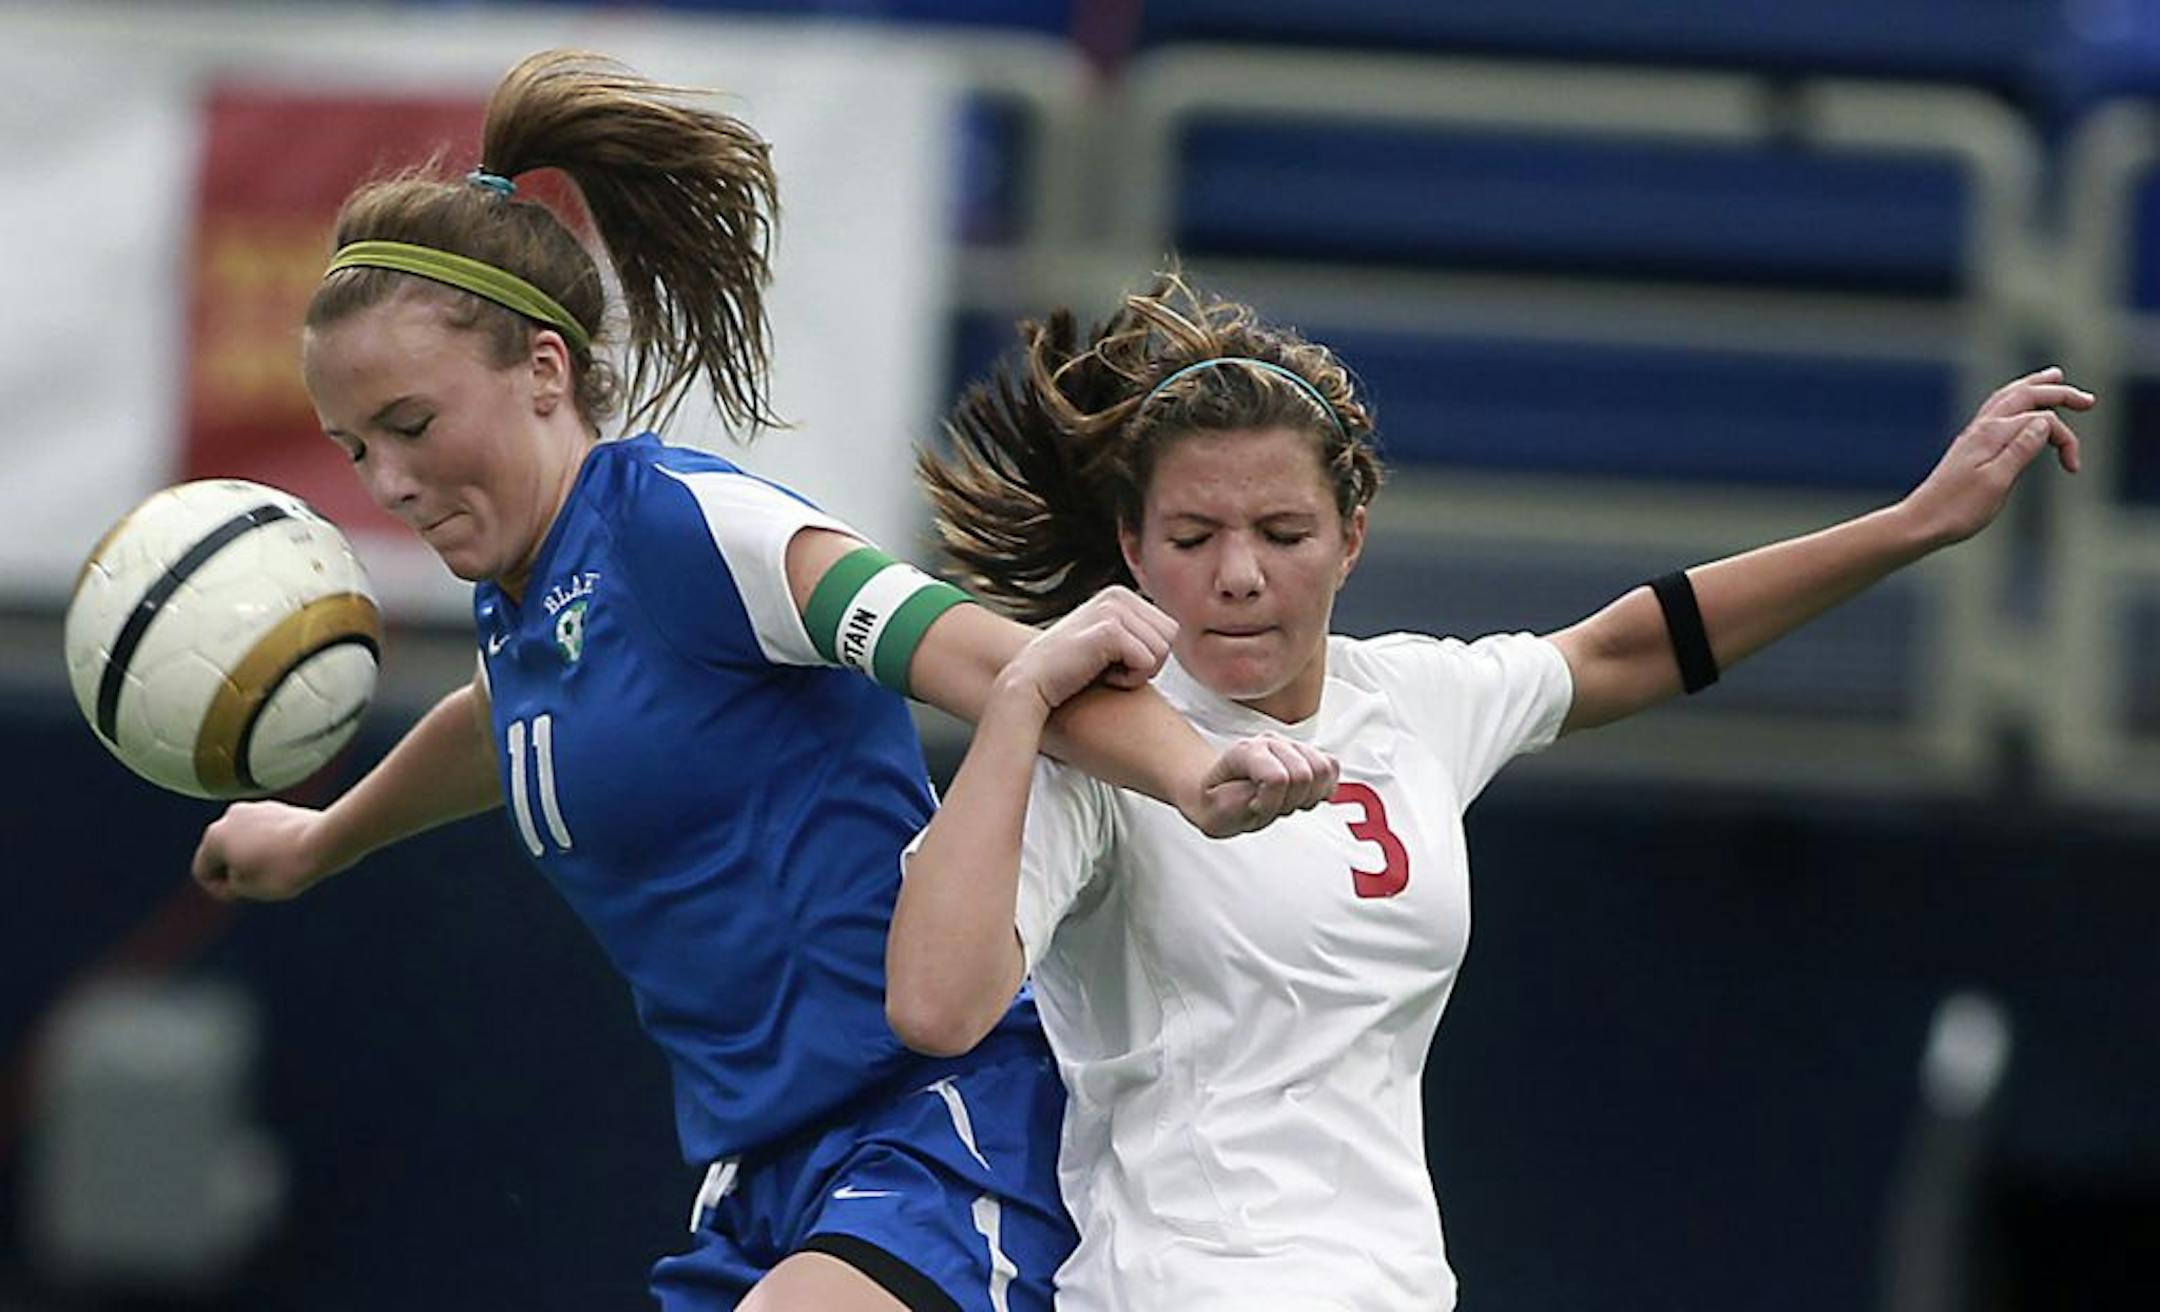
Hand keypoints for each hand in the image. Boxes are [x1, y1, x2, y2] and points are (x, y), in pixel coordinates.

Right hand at [192, 800, 345, 901]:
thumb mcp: (247, 889)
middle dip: (238, 871)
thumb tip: (234, 871)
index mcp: (213, 836)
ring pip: (246, 842)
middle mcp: (230, 816)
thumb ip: (229, 882)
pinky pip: (267, 834)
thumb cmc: (283, 869)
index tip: (246, 895)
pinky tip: (291, 856)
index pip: (203, 872)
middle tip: (264, 882)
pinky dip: (273, 847)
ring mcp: (256, 808)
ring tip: (280, 868)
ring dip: (256, 858)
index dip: (221, 890)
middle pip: (224, 854)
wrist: (324, 842)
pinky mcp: (280, 808)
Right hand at [998, 585, 1176, 715]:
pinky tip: (1099, 675)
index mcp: (1120, 595)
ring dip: (1136, 673)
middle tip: (1110, 668)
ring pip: (1162, 652)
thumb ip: (1137, 633)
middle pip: (1170, 638)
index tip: (1112, 661)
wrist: (1031, 684)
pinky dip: (1128, 680)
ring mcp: (1113, 609)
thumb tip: (1172, 635)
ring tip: (1102, 670)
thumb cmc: (1070, 672)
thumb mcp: (1109, 643)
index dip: (1146, 657)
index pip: (1169, 630)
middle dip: (1146, 664)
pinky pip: (1147, 663)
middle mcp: (1118, 595)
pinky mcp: (1110, 629)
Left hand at [1182, 732, 1340, 837]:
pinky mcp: (1307, 754)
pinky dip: (1322, 789)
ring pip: (1324, 769)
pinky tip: (1301, 797)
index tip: (1254, 808)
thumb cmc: (1215, 801)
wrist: (1216, 792)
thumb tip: (1266, 796)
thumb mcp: (1212, 812)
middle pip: (1305, 775)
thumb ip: (1239, 803)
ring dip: (1307, 796)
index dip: (1270, 804)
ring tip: (1284, 802)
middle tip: (1269, 807)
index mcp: (1245, 752)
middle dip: (1289, 803)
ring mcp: (1290, 746)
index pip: (1278, 777)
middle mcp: (1270, 743)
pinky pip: (1332, 768)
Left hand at [1901, 365, 2091, 546]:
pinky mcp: (1969, 445)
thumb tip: (2045, 421)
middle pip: (2024, 395)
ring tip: (2054, 378)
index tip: (2074, 467)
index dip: (2065, 439)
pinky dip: (2014, 399)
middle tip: (2087, 400)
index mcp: (1992, 434)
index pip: (2042, 420)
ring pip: (2007, 397)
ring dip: (2034, 387)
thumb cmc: (1958, 509)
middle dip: (2058, 393)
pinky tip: (2018, 404)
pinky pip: (1995, 410)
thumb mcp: (1997, 482)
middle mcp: (1982, 427)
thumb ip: (2021, 449)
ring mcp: (1973, 435)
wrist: (1921, 523)